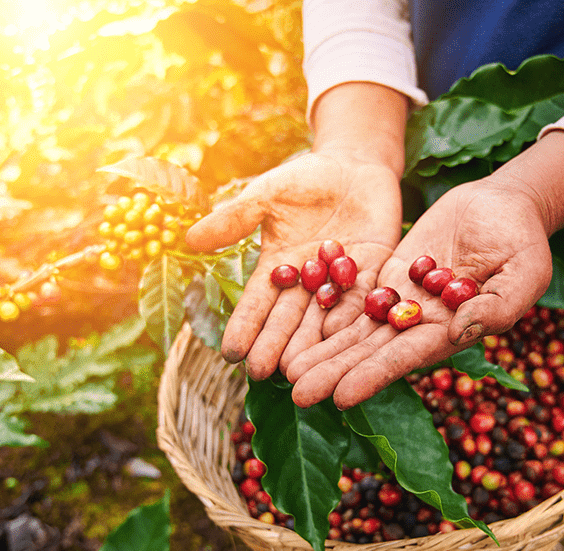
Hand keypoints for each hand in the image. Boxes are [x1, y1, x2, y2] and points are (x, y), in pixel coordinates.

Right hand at [184, 149, 402, 379]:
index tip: (230, 353)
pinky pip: (363, 296)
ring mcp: (341, 280)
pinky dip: (352, 315)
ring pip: (324, 316)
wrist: (355, 164)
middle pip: (289, 318)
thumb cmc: (305, 178)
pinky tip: (341, 337)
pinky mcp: (375, 271)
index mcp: (278, 267)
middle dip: (275, 345)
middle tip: (262, 373)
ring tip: (298, 369)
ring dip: (311, 343)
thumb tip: (189, 239)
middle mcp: (308, 282)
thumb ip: (234, 219)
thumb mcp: (266, 195)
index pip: (258, 302)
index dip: (244, 327)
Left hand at [284, 130, 563, 408]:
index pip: (405, 358)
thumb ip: (497, 307)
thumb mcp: (524, 274)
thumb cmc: (524, 242)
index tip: (340, 396)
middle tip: (297, 392)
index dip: (372, 376)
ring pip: (356, 329)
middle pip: (370, 351)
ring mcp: (403, 300)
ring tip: (286, 369)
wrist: (505, 205)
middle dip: (335, 371)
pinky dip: (328, 308)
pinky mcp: (390, 275)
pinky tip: (298, 324)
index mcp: (451, 332)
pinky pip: (355, 293)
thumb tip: (461, 330)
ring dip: (323, 348)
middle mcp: (421, 324)